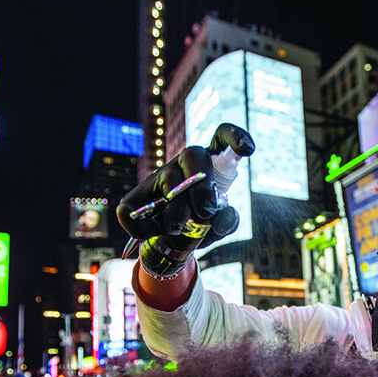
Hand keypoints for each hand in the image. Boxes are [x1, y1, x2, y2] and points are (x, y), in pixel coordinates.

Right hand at [117, 123, 254, 248]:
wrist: (172, 240)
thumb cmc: (202, 223)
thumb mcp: (219, 226)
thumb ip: (226, 221)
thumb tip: (219, 215)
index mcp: (210, 164)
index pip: (222, 136)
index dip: (236, 137)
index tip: (248, 150)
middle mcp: (185, 164)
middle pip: (194, 155)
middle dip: (201, 187)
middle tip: (205, 213)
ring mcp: (160, 176)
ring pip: (168, 182)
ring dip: (176, 212)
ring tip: (179, 229)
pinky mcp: (138, 196)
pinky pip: (129, 208)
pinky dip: (142, 227)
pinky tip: (154, 232)